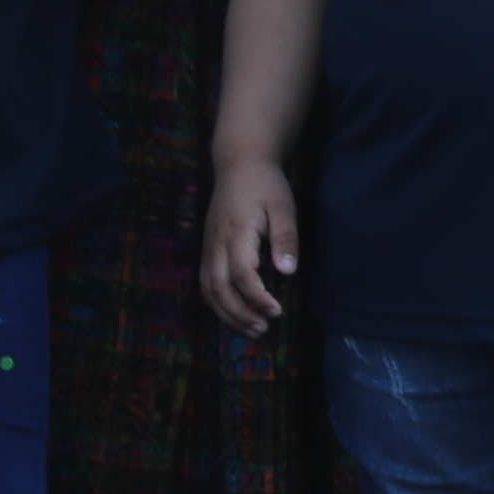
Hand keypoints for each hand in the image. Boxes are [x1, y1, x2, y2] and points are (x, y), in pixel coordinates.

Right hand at [203, 158, 301, 331]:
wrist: (239, 164)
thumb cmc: (265, 185)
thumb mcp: (283, 206)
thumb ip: (285, 238)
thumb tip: (287, 271)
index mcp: (237, 233)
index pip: (242, 275)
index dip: (257, 298)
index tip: (276, 311)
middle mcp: (217, 243)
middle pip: (220, 289)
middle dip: (240, 314)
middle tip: (263, 329)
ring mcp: (209, 246)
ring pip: (209, 289)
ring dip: (227, 313)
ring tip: (251, 328)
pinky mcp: (207, 247)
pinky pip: (206, 281)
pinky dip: (217, 302)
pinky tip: (234, 312)